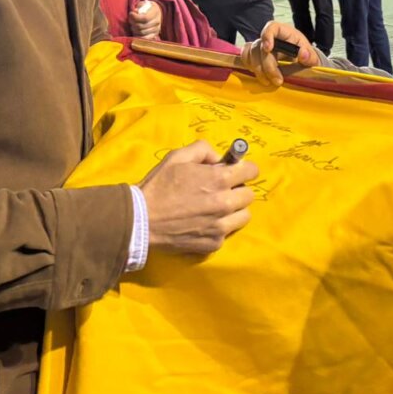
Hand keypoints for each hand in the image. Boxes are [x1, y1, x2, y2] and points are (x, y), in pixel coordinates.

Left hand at [128, 0, 162, 38]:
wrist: (154, 13)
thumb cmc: (146, 8)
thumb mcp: (143, 4)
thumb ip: (139, 6)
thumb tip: (135, 11)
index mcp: (155, 12)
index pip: (145, 18)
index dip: (135, 17)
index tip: (131, 14)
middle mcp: (157, 21)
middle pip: (141, 26)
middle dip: (133, 23)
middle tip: (130, 20)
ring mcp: (157, 29)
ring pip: (141, 32)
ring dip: (134, 29)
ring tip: (133, 25)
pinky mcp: (154, 35)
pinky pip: (145, 38)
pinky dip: (139, 36)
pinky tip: (135, 31)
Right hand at [139, 140, 256, 255]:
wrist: (141, 220)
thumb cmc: (159, 186)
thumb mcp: (177, 157)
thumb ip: (203, 150)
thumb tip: (219, 158)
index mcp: (219, 179)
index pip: (251, 171)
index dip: (244, 168)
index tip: (237, 171)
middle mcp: (224, 203)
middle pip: (249, 195)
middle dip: (238, 189)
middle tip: (223, 190)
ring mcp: (220, 226)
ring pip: (244, 215)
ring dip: (234, 210)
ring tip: (217, 208)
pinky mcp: (214, 243)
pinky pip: (228, 232)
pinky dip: (220, 227)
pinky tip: (204, 223)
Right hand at [240, 21, 316, 86]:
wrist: (300, 63)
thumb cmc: (305, 56)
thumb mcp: (312, 57)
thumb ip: (310, 56)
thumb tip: (303, 55)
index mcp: (284, 32)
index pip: (271, 27)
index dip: (267, 36)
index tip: (268, 49)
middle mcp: (270, 37)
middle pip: (260, 46)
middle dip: (267, 66)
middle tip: (278, 81)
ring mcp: (260, 46)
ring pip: (251, 53)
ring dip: (258, 69)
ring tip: (268, 82)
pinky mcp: (254, 55)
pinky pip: (245, 57)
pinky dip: (249, 66)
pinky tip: (259, 76)